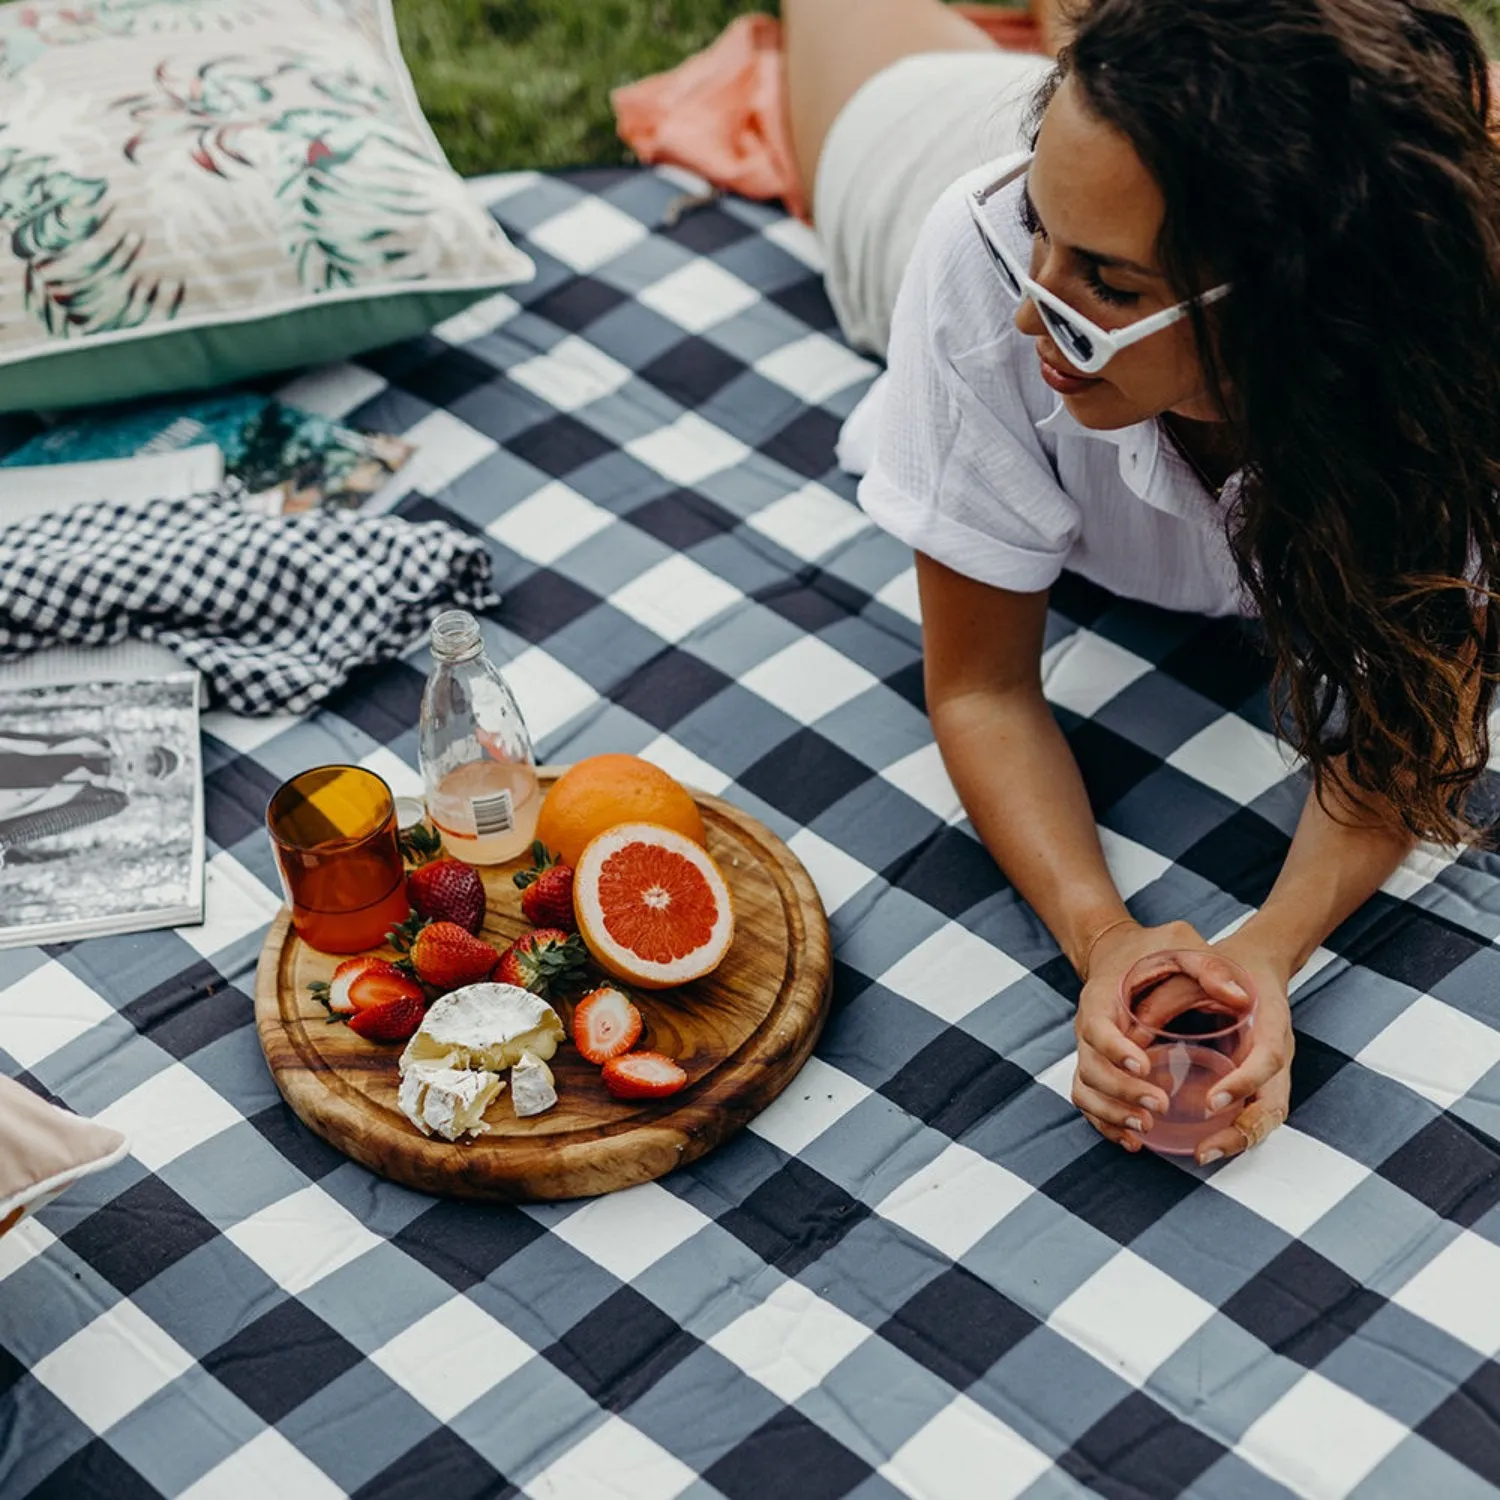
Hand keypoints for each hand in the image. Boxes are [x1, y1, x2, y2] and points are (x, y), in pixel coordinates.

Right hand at [1072, 919, 1212, 1151]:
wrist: (1116, 952)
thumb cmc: (1149, 950)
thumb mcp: (1179, 944)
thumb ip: (1206, 965)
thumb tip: (1240, 995)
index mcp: (1102, 998)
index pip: (1098, 1029)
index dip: (1117, 1050)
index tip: (1146, 1065)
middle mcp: (1088, 1027)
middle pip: (1090, 1068)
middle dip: (1122, 1092)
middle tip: (1158, 1105)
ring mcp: (1088, 1050)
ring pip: (1085, 1090)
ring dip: (1111, 1114)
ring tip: (1145, 1129)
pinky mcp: (1096, 1065)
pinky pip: (1089, 1100)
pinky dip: (1106, 1123)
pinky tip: (1133, 1139)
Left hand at [1189, 928, 1295, 1164]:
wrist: (1259, 963)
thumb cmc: (1228, 968)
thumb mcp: (1198, 971)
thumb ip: (1168, 998)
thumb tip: (1130, 1033)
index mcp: (1271, 1021)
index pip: (1267, 1058)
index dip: (1243, 1083)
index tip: (1213, 1101)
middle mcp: (1277, 1052)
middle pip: (1274, 1105)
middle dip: (1242, 1132)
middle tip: (1204, 1148)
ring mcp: (1273, 1072)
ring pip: (1265, 1118)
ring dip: (1237, 1140)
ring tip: (1201, 1153)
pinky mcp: (1261, 1082)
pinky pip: (1253, 1114)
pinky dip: (1233, 1133)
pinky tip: (1202, 1143)